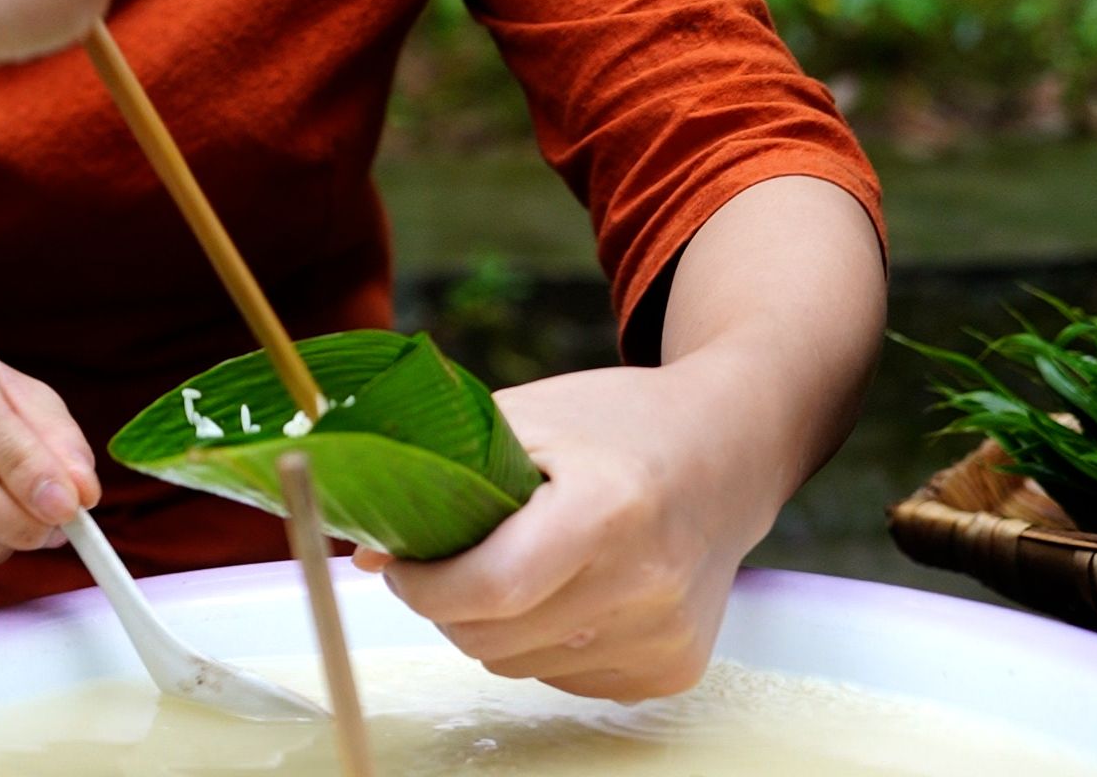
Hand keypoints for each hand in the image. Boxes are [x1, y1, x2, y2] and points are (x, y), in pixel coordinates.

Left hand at [357, 356, 783, 699]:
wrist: (730, 453)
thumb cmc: (618, 425)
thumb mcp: (528, 419)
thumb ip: (442, 477)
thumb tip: (365, 554)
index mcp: (607, 508)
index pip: (489, 588)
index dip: (426, 587)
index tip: (404, 566)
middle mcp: (646, 583)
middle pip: (494, 638)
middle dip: (448, 605)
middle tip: (449, 563)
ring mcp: (664, 636)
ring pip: (520, 665)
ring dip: (494, 627)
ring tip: (517, 565)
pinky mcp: (673, 670)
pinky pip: (565, 677)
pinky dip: (542, 642)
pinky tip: (568, 590)